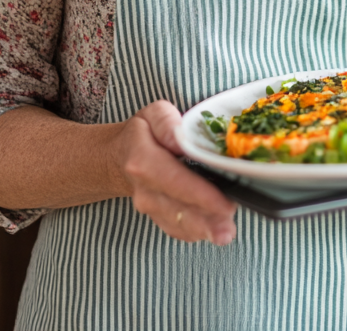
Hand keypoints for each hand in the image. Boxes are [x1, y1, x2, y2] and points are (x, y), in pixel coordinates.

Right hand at [113, 100, 237, 244]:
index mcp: (144, 161)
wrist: (117, 158)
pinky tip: (212, 231)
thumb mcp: (152, 114)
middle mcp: (145, 189)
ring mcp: (149, 206)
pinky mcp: (156, 216)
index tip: (224, 204)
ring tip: (225, 233)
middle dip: (205, 221)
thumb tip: (181, 138)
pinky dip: (194, 232)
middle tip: (229, 230)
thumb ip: (167, 123)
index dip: (201, 195)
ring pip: (178, 223)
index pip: (175, 181)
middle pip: (178, 209)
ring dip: (202, 230)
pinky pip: (175, 229)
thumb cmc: (142, 133)